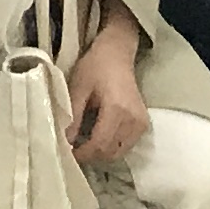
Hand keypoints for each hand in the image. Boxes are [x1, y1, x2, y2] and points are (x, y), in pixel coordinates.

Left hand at [63, 7, 151, 168]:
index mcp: (117, 109)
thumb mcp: (78, 88)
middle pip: (110, 152)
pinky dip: (111, 146)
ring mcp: (141, 123)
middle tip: (74, 149)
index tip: (67, 153)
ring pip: (119, 152)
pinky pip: (126, 145)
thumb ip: (73, 116)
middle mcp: (134, 120)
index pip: (100, 144)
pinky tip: (98, 136)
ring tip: (84, 143)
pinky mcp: (143, 124)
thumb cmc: (95, 66)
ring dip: (101, 152)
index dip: (83, 153)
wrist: (117, 53)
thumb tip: (66, 141)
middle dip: (91, 155)